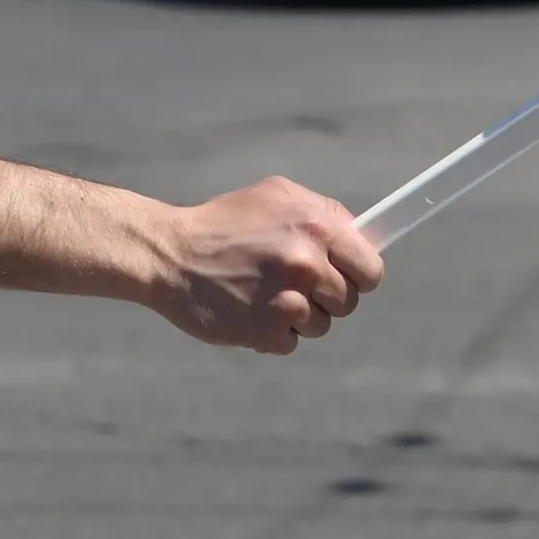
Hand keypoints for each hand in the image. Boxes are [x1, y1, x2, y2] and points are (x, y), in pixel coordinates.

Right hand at [151, 176, 383, 354]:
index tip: (345, 276)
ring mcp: (287, 301)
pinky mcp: (266, 333)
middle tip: (289, 282)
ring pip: (321, 325)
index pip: (370, 268)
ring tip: (262, 294)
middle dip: (324, 295)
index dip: (358, 274)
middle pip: (348, 301)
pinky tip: (247, 310)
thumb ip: (323, 213)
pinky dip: (272, 332)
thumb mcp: (274, 196)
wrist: (168, 254)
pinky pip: (291, 342)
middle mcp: (306, 264)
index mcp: (316, 227)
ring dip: (298, 315)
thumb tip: (361, 238)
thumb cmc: (222, 224)